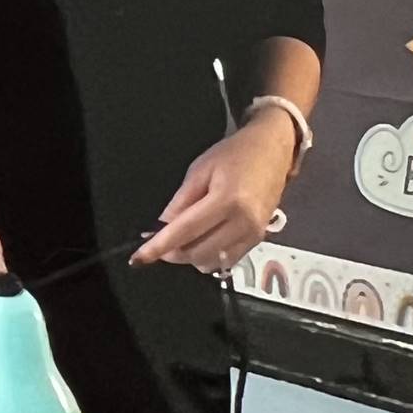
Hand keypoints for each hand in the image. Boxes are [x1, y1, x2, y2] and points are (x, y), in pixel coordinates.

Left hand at [132, 109, 294, 273]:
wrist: (273, 151)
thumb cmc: (234, 154)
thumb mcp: (200, 170)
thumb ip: (180, 202)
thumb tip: (161, 228)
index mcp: (227, 200)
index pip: (185, 231)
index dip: (159, 246)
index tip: (138, 258)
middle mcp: (244, 222)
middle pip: (198, 253)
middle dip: (173, 252)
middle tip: (160, 240)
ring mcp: (254, 234)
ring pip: (211, 262)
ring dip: (190, 256)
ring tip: (183, 238)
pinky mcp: (259, 240)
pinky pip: (227, 260)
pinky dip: (208, 256)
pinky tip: (201, 240)